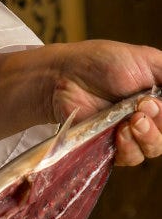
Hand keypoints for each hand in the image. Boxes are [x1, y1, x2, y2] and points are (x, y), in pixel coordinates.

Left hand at [0, 39, 161, 165]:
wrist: (66, 75)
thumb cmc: (103, 62)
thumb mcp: (147, 59)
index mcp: (159, 98)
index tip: (154, 103)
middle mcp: (149, 118)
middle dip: (158, 125)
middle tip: (141, 110)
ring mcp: (130, 133)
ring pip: (153, 149)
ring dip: (147, 137)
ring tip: (130, 122)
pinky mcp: (110, 147)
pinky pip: (130, 158)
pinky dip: (129, 148)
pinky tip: (119, 133)